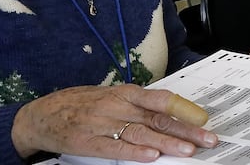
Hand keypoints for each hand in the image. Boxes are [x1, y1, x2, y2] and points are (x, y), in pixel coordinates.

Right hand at [11, 84, 217, 161]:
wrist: (42, 115)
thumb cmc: (81, 104)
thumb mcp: (112, 96)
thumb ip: (138, 105)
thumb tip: (170, 114)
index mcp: (125, 93)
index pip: (161, 99)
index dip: (184, 109)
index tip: (203, 119)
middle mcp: (117, 106)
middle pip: (158, 118)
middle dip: (186, 130)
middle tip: (207, 139)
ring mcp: (103, 124)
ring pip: (142, 133)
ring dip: (167, 143)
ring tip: (187, 151)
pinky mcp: (89, 142)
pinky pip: (115, 147)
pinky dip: (135, 152)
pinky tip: (151, 156)